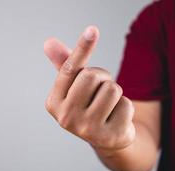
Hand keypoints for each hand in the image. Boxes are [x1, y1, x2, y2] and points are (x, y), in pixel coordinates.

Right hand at [44, 26, 135, 153]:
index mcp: (53, 103)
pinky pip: (126, 105)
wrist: (106, 138)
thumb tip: (48, 42)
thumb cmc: (88, 105)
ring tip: (108, 105)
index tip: (93, 30)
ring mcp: (86, 129)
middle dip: (101, 77)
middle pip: (92, 75)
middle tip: (99, 90)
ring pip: (112, 89)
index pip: (69, 70)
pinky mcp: (108, 136)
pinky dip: (125, 107)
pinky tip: (116, 119)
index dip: (82, 48)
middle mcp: (66, 117)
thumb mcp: (75, 86)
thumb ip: (65, 64)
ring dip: (115, 92)